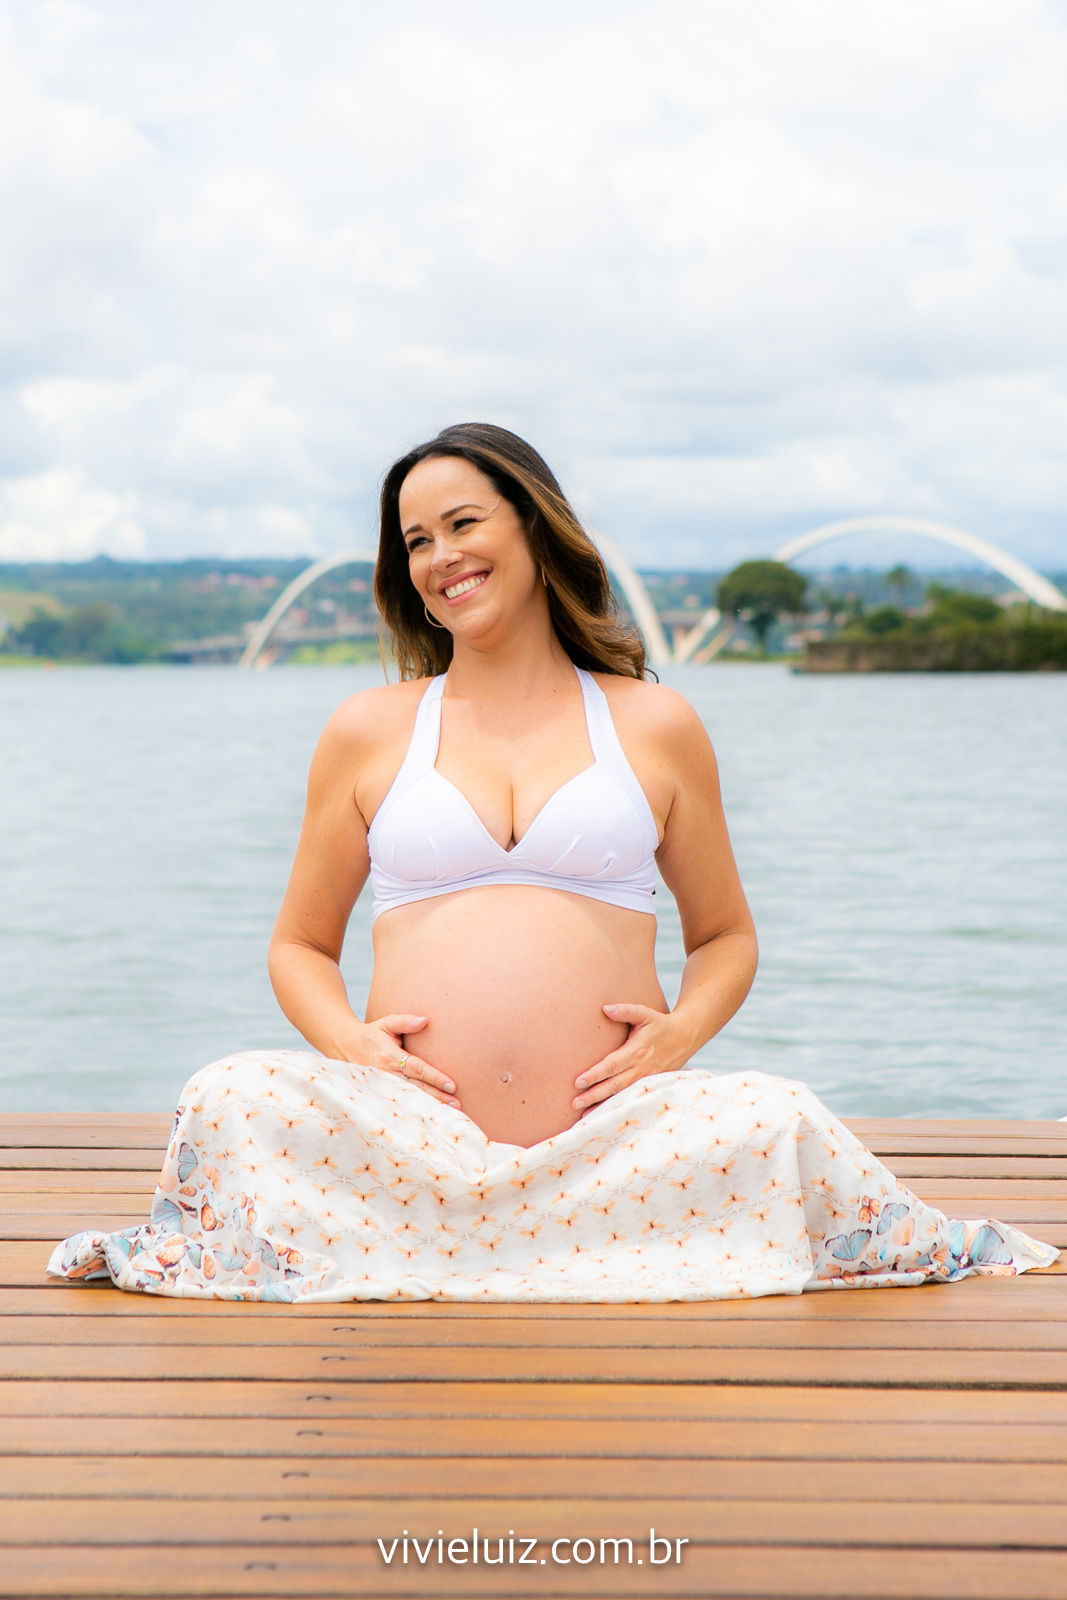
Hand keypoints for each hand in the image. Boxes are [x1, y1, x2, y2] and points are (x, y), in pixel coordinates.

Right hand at [349, 1014, 460, 1107]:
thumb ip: (405, 1021)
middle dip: (436, 1097)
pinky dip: (414, 1111)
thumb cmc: (371, 1034)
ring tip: (449, 1113)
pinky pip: (399, 1104)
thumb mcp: (386, 1023)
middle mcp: (385, 1074)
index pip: (416, 1068)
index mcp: (388, 1056)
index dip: (434, 1077)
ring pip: (408, 1099)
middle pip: (415, 1088)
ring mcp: (381, 1087)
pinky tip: (428, 1116)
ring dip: (428, 1106)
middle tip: (456, 1104)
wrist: (344, 1047)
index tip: (451, 1085)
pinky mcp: (379, 1094)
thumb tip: (425, 1021)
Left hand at [572, 1003, 687, 1112]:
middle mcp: (641, 1068)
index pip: (612, 1065)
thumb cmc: (660, 1024)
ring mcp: (647, 1079)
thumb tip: (605, 1009)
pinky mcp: (651, 1085)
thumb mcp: (645, 1013)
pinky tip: (604, 1113)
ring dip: (603, 1105)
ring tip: (583, 1114)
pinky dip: (617, 1106)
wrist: (685, 1037)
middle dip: (594, 1095)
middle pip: (614, 1084)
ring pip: (622, 1095)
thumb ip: (625, 1011)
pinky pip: (631, 1097)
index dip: (595, 1074)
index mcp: (637, 1051)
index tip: (578, 1082)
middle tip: (574, 1103)